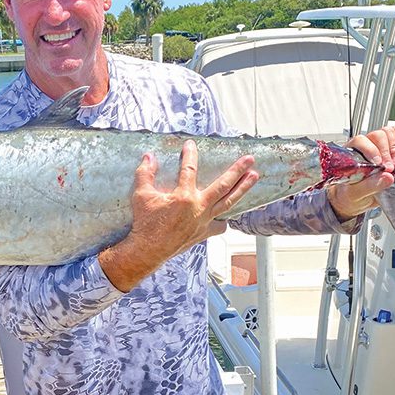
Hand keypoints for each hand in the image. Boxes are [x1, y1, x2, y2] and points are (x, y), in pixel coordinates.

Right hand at [99, 141, 258, 291]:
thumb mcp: (141, 195)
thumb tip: (149, 157)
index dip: (191, 154)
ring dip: (243, 189)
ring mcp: (204, 222)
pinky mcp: (204, 233)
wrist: (148, 250)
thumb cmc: (145, 223)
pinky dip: (224, 218)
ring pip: (228, 203)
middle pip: (223, 185)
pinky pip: (220, 224)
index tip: (191, 144)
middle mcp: (199, 208)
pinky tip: (225, 212)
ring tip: (253, 177)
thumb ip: (145, 173)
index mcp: (183, 197)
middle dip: (237, 170)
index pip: (190, 169)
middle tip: (249, 159)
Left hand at [327, 124, 394, 219]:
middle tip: (390, 167)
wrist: (354, 201)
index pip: (360, 141)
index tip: (380, 165)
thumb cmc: (350, 195)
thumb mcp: (356, 195)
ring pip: (386, 133)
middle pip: (376, 135)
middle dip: (386, 151)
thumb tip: (387, 177)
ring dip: (394, 146)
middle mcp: (362, 148)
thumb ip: (369, 186)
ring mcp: (376, 147)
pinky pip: (394, 133)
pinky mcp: (388, 149)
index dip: (372, 150)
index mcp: (350, 155)